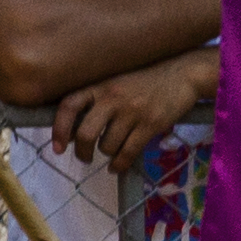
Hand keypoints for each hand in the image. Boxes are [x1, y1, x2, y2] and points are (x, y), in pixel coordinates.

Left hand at [55, 48, 215, 167]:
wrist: (182, 73)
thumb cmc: (143, 79)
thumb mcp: (114, 81)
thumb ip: (94, 98)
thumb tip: (71, 129)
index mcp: (99, 85)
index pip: (68, 106)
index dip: (59, 129)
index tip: (58, 148)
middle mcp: (112, 97)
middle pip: (85, 134)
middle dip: (82, 152)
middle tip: (84, 157)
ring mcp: (132, 111)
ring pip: (107, 146)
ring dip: (106, 154)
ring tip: (111, 151)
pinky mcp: (151, 123)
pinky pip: (128, 152)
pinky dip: (119, 165)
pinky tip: (116, 167)